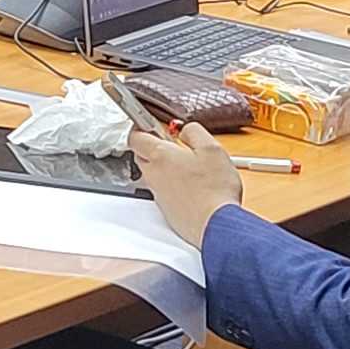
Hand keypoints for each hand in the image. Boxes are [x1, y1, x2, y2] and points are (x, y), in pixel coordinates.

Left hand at [133, 123, 258, 248]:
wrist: (215, 225)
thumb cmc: (214, 189)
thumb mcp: (212, 148)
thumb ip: (194, 132)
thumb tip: (185, 130)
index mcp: (160, 156)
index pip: (135, 137)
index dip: (141, 127)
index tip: (149, 124)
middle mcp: (153, 175)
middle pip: (141, 155)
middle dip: (153, 146)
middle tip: (173, 144)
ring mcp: (158, 193)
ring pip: (153, 173)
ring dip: (164, 166)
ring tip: (188, 165)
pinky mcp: (166, 209)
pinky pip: (163, 190)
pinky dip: (172, 184)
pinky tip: (192, 185)